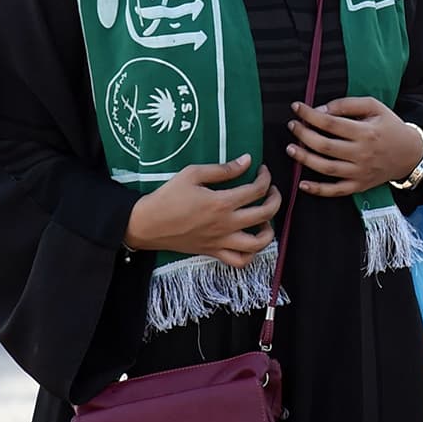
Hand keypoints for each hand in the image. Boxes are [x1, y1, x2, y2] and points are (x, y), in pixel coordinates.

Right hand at [124, 155, 280, 266]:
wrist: (146, 224)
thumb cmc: (167, 196)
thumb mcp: (192, 173)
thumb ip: (223, 169)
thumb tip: (248, 160)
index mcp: (221, 203)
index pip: (257, 190)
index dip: (265, 177)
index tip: (261, 170)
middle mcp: (226, 224)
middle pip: (266, 214)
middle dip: (275, 199)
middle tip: (271, 191)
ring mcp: (221, 241)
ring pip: (258, 243)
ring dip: (269, 230)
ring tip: (265, 218)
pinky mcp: (214, 252)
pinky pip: (239, 261)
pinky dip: (251, 254)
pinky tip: (250, 240)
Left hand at [283, 97, 422, 196]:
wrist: (410, 153)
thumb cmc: (390, 126)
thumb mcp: (375, 107)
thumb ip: (348, 104)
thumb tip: (321, 110)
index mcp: (366, 132)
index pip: (331, 122)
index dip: (310, 115)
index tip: (297, 107)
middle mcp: (362, 153)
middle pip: (325, 146)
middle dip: (304, 135)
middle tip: (292, 126)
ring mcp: (360, 172)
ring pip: (327, 168)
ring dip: (305, 159)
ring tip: (291, 149)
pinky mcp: (359, 186)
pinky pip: (336, 191)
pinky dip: (318, 190)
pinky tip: (302, 184)